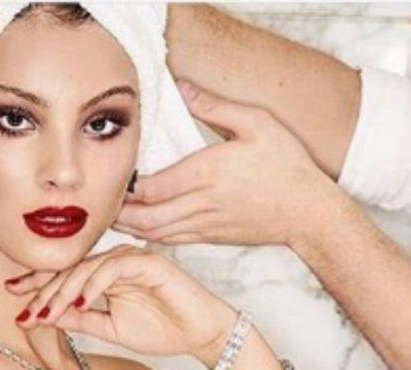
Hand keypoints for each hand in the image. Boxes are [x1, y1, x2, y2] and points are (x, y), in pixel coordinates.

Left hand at [5, 245, 238, 365]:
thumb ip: (79, 319)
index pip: (65, 276)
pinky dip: (95, 285)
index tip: (13, 300)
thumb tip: (42, 316)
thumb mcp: (110, 329)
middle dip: (44, 289)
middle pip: (70, 269)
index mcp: (104, 277)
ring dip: (65, 290)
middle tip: (25, 309)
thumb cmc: (162, 330)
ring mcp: (131, 259)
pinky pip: (113, 268)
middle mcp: (114, 263)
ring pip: (88, 267)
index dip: (37, 286)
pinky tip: (82, 302)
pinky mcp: (148, 262)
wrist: (201, 334)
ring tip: (49, 311)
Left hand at [113, 80, 348, 248]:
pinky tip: (137, 224)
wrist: (309, 212)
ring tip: (111, 212)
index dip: (129, 186)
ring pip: (154, 233)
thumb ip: (217, 107)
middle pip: (146, 217)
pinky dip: (148, 234)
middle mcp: (203, 204)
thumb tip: (184, 89)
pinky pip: (170, 239)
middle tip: (101, 199)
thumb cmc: (287, 165)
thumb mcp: (258, 123)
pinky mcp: (210, 238)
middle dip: (119, 212)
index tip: (116, 172)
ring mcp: (205, 225)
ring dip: (129, 226)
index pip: (154, 188)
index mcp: (209, 173)